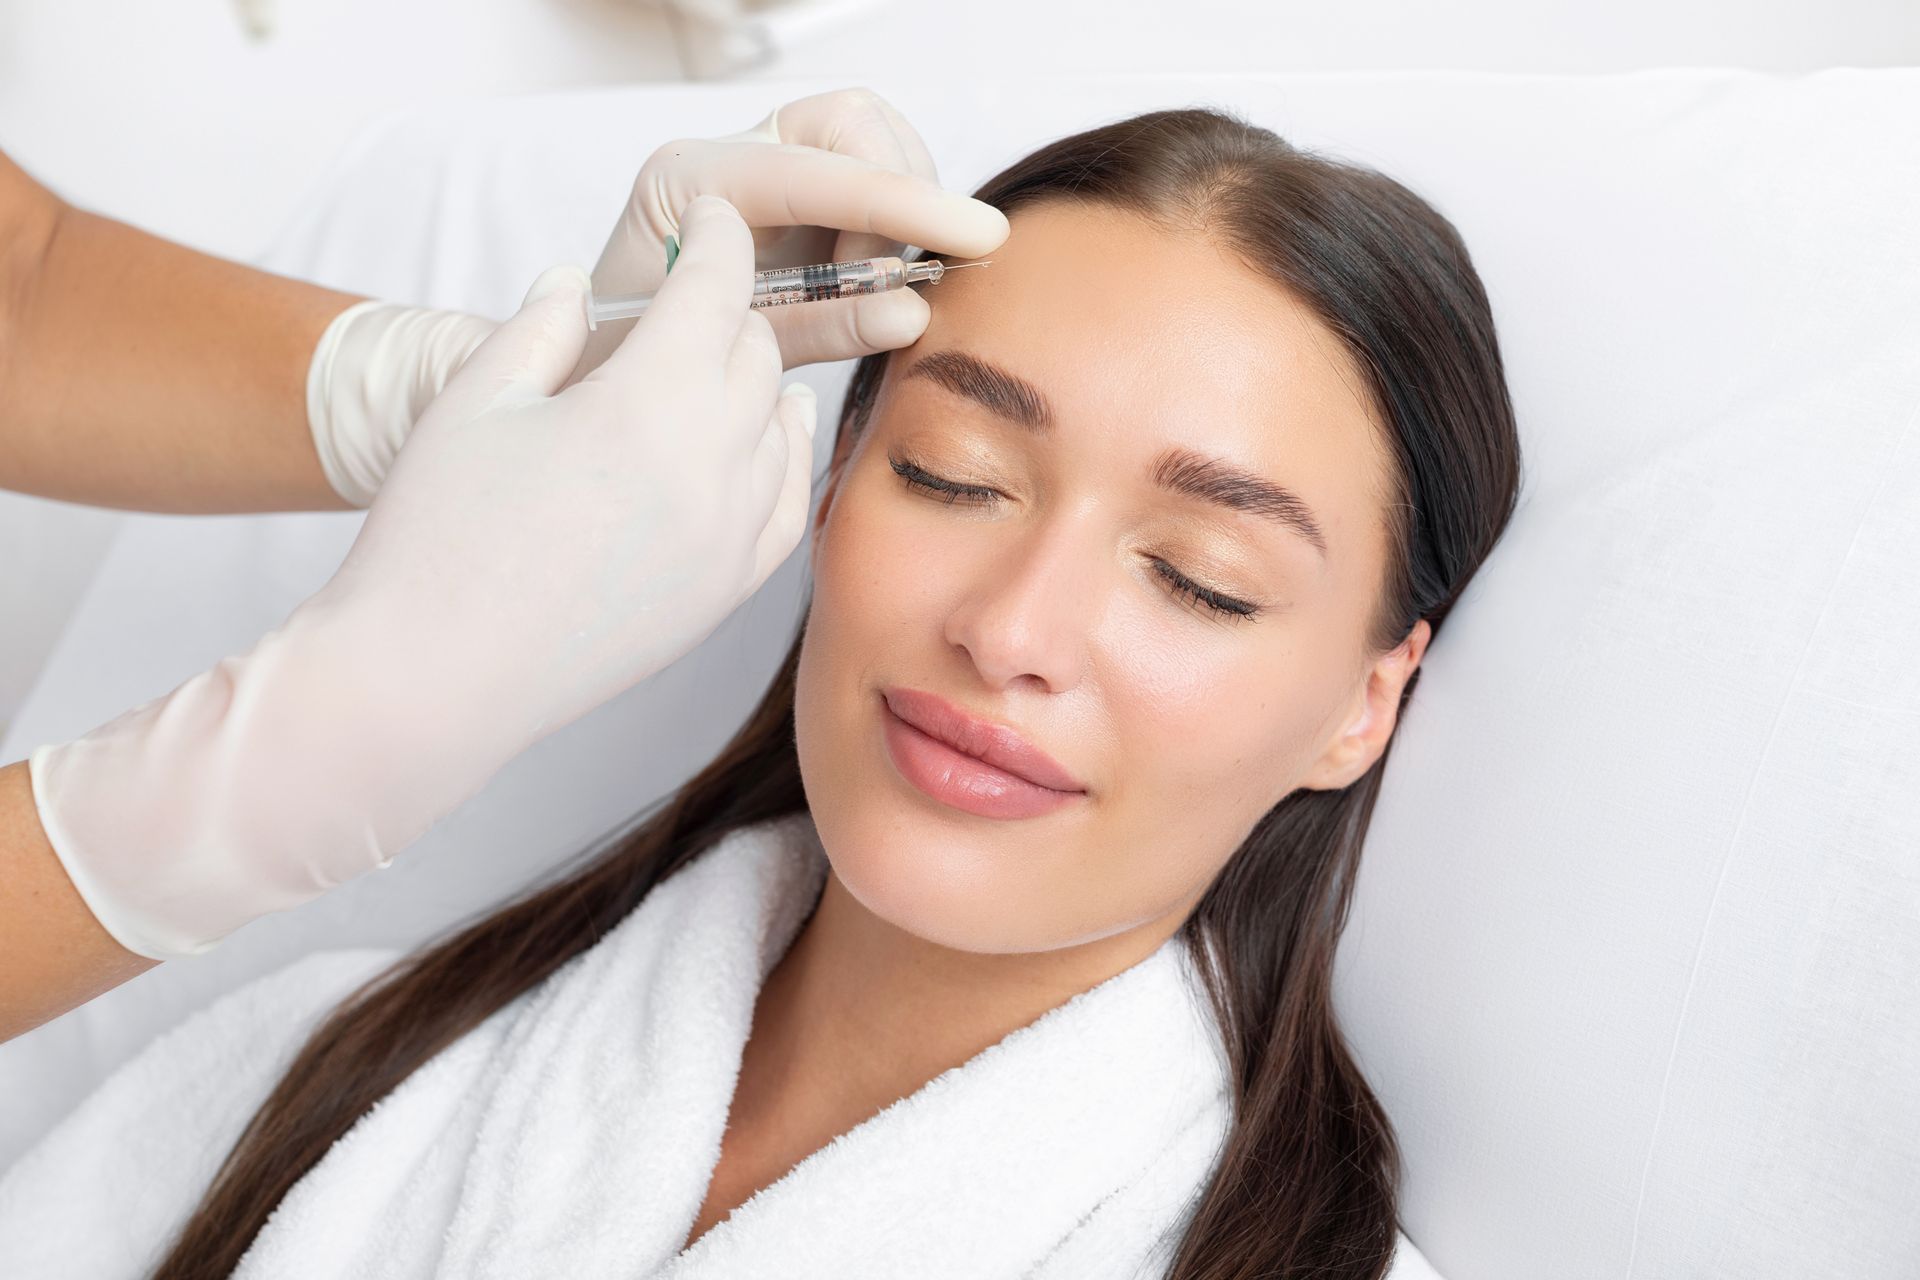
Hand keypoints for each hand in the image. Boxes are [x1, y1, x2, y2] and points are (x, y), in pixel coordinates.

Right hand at [28, 195, 814, 959]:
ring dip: (757, 382)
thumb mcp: (474, 399)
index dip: (716, 238)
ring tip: (719, 364)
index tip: (707, 217)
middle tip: (689, 294)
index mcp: (649, 400)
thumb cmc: (436, 534)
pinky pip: (787, 506)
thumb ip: (540, 326)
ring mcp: (730, 536)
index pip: (717, 289)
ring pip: (783, 425)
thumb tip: (577, 281)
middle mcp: (712, 465)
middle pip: (756, 352)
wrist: (432, 679)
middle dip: (727, 308)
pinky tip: (753, 444)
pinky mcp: (727, 594)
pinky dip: (778, 459)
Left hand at [581, 86, 1008, 374]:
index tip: (974, 234)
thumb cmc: (641, 369)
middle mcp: (725, 157)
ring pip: (869, 138)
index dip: (900, 203)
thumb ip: (821, 328)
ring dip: (903, 208)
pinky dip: (896, 222)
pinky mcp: (790, 192)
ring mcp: (759, 166)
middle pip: (851, 125)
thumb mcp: (726, 359)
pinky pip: (868, 175)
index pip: (812, 174)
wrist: (596, 371)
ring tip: (884, 284)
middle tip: (893, 281)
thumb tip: (913, 312)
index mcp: (687, 184)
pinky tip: (882, 276)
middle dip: (900, 197)